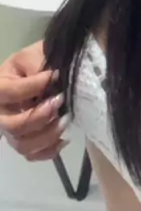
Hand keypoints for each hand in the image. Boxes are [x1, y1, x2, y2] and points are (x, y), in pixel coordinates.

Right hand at [0, 42, 67, 161]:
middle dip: (39, 117)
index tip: (55, 76)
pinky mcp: (25, 141)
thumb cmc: (37, 61)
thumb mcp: (34, 55)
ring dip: (47, 135)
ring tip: (65, 120)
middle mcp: (1, 113)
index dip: (32, 87)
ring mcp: (11, 130)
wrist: (46, 70)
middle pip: (13, 126)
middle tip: (60, 102)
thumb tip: (51, 81)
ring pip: (22, 145)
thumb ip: (38, 67)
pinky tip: (63, 138)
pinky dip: (49, 151)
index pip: (9, 93)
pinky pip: (32, 155)